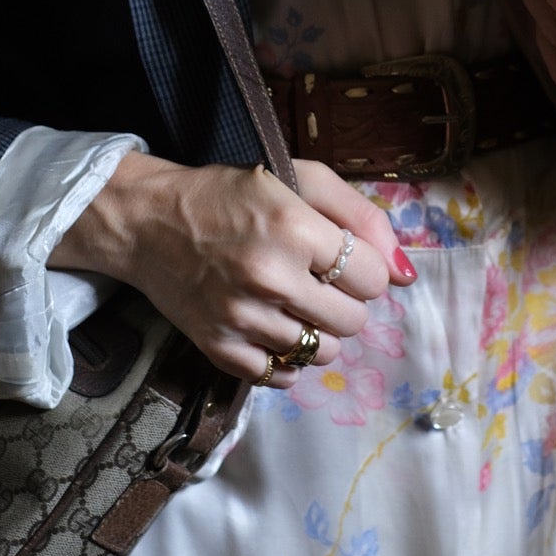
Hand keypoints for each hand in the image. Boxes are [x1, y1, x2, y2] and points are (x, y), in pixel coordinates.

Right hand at [50, 155, 415, 385]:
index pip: (371, 278)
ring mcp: (243, 320)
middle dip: (345, 302)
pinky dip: (287, 359)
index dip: (363, 269)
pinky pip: (282, 377)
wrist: (149, 222)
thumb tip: (406, 274)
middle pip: (352, 321)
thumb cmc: (231, 194)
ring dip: (319, 332)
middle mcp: (270, 278)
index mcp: (294, 229)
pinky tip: (274, 328)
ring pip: (322, 353)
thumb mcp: (300, 178)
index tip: (340, 258)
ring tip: (295, 305)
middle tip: (317, 281)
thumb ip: (361, 217)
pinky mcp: (220, 350)